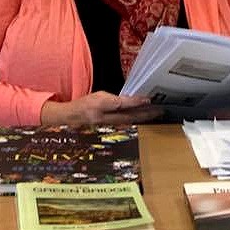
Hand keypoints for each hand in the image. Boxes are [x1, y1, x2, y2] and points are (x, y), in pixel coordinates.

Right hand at [40, 91, 162, 125]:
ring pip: (128, 123)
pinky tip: (144, 121)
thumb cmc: (85, 105)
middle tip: (159, 110)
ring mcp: (105, 128)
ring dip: (142, 119)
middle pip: (128, 117)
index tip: (147, 101)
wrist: (70, 119)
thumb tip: (130, 102)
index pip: (120, 104)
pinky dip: (135, 124)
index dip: (134, 103)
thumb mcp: (97, 96)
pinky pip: (124, 127)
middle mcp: (102, 118)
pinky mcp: (107, 133)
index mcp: (98, 106)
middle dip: (144, 114)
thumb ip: (113, 100)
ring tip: (156, 115)